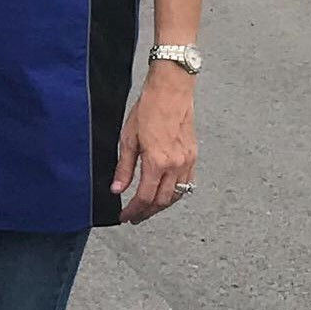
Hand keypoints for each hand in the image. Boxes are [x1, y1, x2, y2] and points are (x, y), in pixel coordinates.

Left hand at [112, 63, 197, 222]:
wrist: (170, 92)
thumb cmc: (148, 110)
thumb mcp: (128, 139)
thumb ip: (123, 167)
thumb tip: (117, 189)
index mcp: (157, 162)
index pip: (145, 197)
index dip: (133, 210)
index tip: (125, 217)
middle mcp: (175, 165)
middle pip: (162, 201)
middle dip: (147, 212)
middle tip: (135, 216)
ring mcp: (187, 162)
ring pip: (176, 195)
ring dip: (161, 205)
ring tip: (148, 208)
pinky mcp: (193, 157)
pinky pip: (187, 184)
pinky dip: (175, 193)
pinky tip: (165, 193)